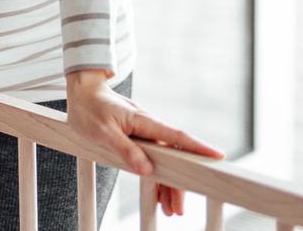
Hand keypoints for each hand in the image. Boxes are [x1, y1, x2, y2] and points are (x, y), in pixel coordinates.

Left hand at [65, 69, 224, 218]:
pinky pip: (154, 160)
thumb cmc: (91, 109)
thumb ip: (126, 149)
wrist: (84, 93)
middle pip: (173, 157)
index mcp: (144, 122)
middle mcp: (150, 127)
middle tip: (179, 210)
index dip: (198, 147)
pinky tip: (159, 197)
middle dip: (178, 184)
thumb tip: (147, 169)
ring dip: (168, 185)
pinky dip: (157, 179)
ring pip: (165, 162)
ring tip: (171, 210)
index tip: (217, 156)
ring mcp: (145, 133)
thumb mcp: (103, 132)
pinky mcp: (139, 138)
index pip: (177, 137)